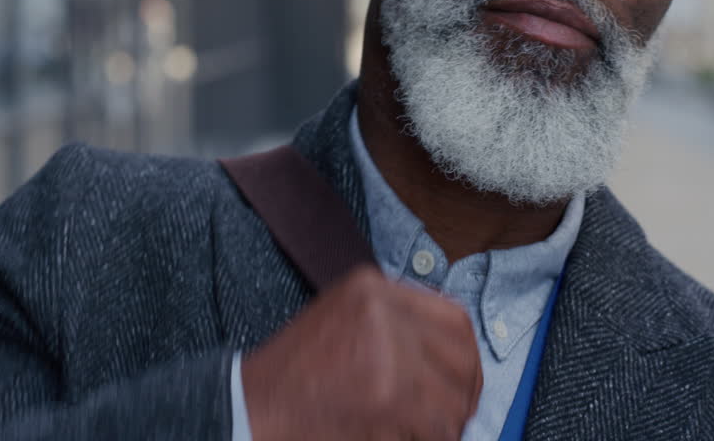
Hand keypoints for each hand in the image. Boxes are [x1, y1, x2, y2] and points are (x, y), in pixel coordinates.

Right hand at [242, 267, 481, 440]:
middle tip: (452, 418)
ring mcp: (386, 349)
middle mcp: (382, 309)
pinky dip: (429, 439)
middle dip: (463, 394)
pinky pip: (437, 425)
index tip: (462, 382)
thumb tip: (455, 357)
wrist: (248, 408)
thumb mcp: (343, 322)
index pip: (453, 317)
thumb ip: (395, 326)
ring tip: (421, 433)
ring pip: (454, 395)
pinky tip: (402, 440)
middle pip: (461, 354)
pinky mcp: (387, 393)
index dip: (465, 357)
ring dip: (446, 424)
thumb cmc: (293, 376)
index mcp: (371, 287)